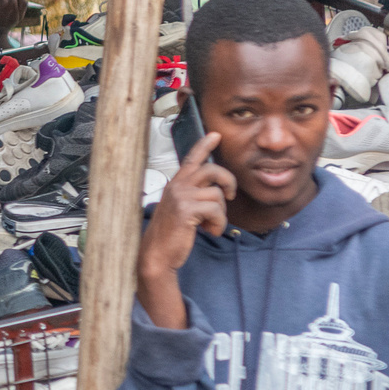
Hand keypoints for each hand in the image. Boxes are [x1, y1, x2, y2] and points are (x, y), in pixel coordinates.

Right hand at [138, 134, 233, 283]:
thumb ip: (193, 196)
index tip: (215, 135)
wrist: (157, 254)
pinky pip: (216, 211)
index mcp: (176, 184)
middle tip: (231, 195)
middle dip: (228, 181)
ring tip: (212, 225)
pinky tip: (210, 231)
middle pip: (212, 170)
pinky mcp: (186, 210)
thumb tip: (216, 192)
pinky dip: (219, 224)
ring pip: (217, 195)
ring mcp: (181, 197)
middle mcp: (177, 186)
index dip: (204, 145)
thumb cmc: (170, 235)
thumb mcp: (180, 209)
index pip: (191, 158)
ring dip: (221, 214)